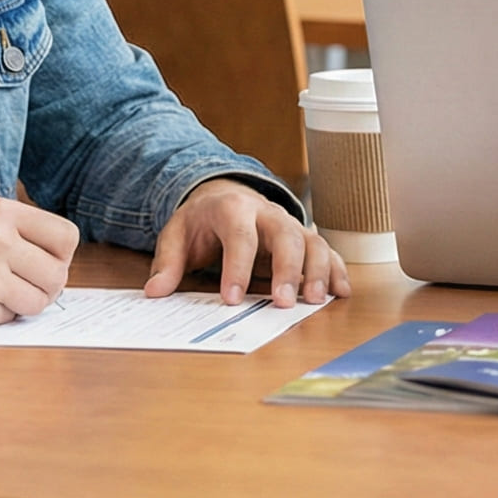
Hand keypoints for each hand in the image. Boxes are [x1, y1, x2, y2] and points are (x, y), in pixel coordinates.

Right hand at [0, 197, 79, 327]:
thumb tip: (57, 260)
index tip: (43, 262)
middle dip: (45, 285)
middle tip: (21, 286)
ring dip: (22, 304)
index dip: (59, 255)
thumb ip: (13, 231)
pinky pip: (8, 318)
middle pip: (58, 274)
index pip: (66, 237)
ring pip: (39, 301)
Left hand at [141, 177, 348, 306]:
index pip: (240, 236)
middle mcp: (268, 213)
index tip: (232, 299)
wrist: (225, 195)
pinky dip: (337, 270)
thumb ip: (168, 262)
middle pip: (286, 236)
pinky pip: (327, 250)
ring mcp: (290, 224)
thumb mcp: (176, 235)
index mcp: (233, 208)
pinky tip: (341, 292)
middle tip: (283, 303)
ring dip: (318, 271)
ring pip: (313, 242)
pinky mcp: (304, 237)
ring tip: (315, 300)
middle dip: (287, 270)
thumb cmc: (202, 221)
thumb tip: (155, 291)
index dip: (237, 268)